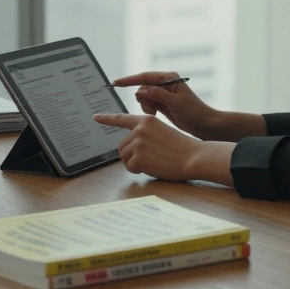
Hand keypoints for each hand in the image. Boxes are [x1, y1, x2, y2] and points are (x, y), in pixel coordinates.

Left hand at [93, 113, 236, 185]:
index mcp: (146, 121)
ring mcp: (138, 143)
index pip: (121, 119)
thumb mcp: (162, 132)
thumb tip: (132, 145)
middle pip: (122, 146)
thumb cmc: (181, 147)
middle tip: (150, 158)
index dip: (107, 119)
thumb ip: (146, 134)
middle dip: (131, 155)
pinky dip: (138, 171)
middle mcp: (139, 129)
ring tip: (153, 162)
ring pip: (124, 157)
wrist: (193, 156)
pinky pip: (130, 168)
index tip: (95, 117)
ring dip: (135, 163)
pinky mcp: (139, 157)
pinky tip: (153, 167)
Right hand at [111, 71, 218, 139]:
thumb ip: (158, 95)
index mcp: (170, 78)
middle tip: (153, 111)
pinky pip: (148, 104)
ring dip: (146, 106)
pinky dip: (149, 110)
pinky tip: (157, 115)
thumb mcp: (177, 103)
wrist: (205, 125)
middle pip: (143, 87)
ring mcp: (163, 93)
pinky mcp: (162, 103)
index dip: (129, 80)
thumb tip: (140, 90)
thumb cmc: (195, 113)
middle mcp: (165, 83)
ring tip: (156, 114)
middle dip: (144, 100)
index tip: (116, 82)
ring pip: (144, 97)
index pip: (145, 77)